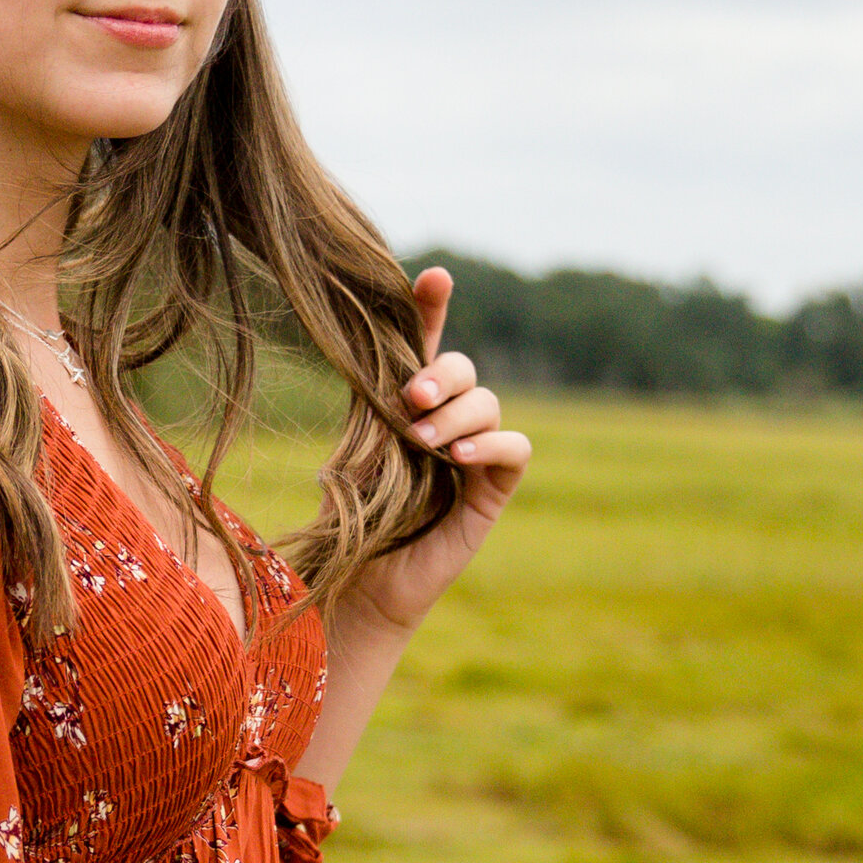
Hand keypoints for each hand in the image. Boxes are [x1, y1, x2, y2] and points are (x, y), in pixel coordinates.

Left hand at [352, 264, 531, 638]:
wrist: (358, 585)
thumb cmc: (347, 520)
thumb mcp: (349, 448)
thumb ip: (366, 402)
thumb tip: (362, 348)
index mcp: (407, 404)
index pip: (426, 344)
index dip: (432, 307)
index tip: (432, 277)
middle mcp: (446, 422)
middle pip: (465, 369)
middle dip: (443, 374)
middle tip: (411, 398)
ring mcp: (474, 454)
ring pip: (490, 403)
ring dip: (458, 414)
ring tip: (423, 441)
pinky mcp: (492, 492)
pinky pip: (515, 450)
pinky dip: (491, 445)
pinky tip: (459, 456)